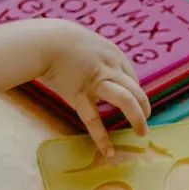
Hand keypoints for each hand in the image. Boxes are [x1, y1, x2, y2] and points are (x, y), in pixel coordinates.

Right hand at [38, 23, 150, 155]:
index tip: (133, 102)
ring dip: (137, 117)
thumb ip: (96, 55)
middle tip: (146, 120)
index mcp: (113, 54)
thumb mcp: (86, 41)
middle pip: (136, 89)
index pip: (132, 76)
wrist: (42, 41)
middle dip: (143, 106)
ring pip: (126, 100)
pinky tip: (109, 151)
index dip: (135, 91)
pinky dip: (102, 137)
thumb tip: (96, 65)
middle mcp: (110, 67)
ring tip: (142, 133)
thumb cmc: (59, 38)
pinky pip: (93, 119)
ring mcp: (96, 82)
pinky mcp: (79, 95)